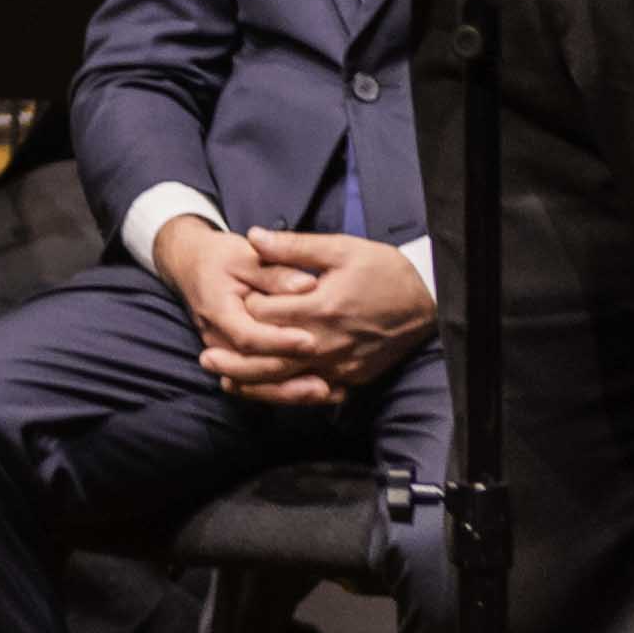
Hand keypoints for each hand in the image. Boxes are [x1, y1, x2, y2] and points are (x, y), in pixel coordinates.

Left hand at [204, 227, 434, 407]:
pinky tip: (268, 393)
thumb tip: (253, 237)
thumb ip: (294, 246)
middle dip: (235, 359)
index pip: (266, 315)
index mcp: (320, 307)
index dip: (242, 309)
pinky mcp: (352, 379)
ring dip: (254, 384)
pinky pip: (313, 393)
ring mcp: (340, 366)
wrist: (429, 300)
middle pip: (269, 357)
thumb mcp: (341, 248)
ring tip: (225, 382)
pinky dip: (287, 395)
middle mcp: (327, 342)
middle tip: (204, 359)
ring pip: (288, 381)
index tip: (227, 304)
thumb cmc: (384, 270)